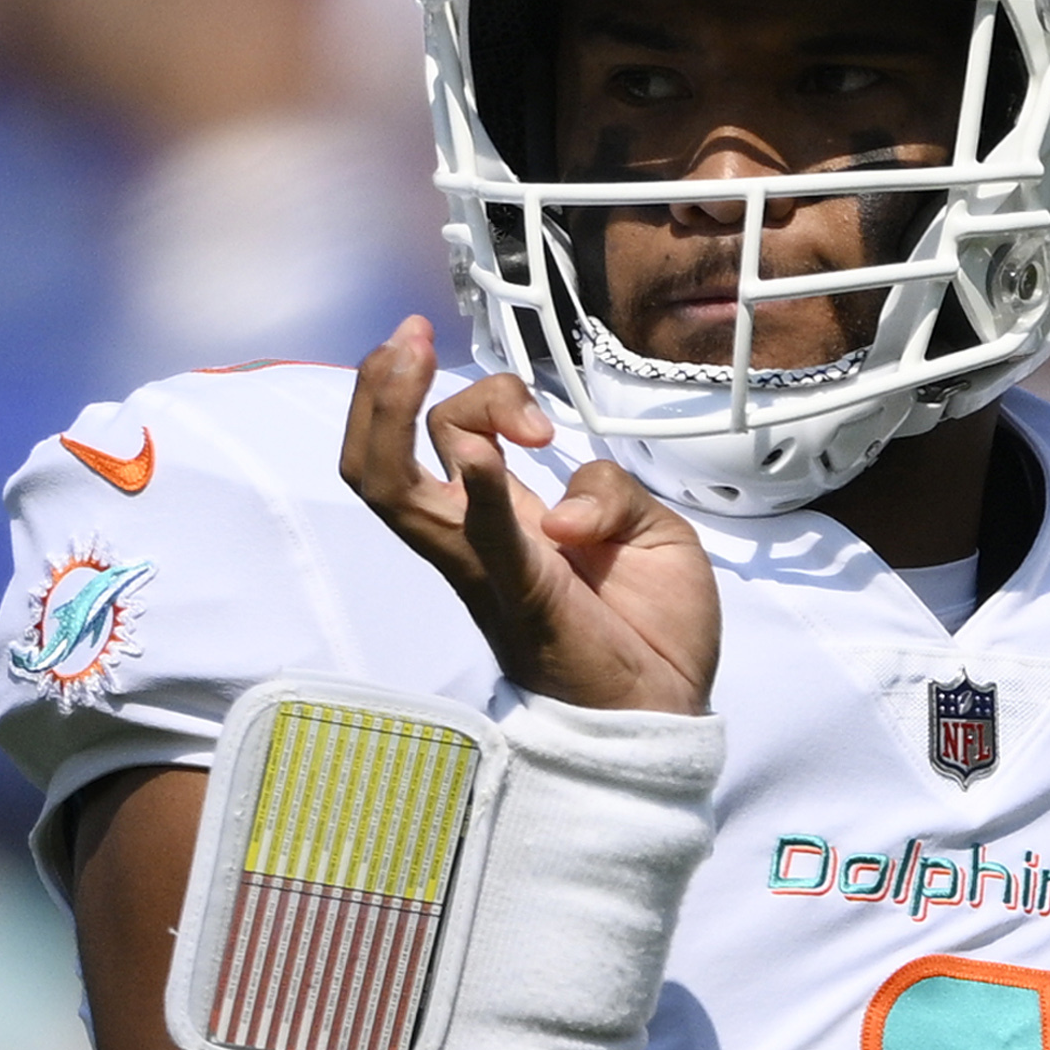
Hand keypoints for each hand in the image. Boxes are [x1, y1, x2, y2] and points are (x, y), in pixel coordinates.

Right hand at [334, 317, 718, 716]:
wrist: (669, 711)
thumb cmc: (651, 630)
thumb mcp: (650, 530)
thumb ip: (610, 490)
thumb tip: (565, 506)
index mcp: (500, 522)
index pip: (437, 445)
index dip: (447, 393)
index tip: (512, 391)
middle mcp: (472, 542)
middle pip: (383, 464)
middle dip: (379, 391)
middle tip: (409, 338)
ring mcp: (488, 569)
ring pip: (395, 493)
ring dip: (393, 414)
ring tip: (412, 355)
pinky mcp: (523, 596)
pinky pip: (485, 540)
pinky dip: (481, 490)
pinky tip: (484, 454)